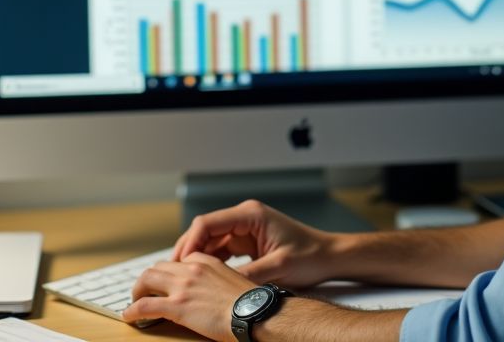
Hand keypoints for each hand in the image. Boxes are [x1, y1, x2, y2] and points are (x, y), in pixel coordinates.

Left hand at [125, 252, 255, 340]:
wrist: (255, 313)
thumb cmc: (251, 303)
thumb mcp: (235, 281)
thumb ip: (218, 280)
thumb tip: (212, 293)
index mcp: (206, 261)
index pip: (179, 260)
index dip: (170, 272)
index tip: (168, 282)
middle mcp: (191, 269)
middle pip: (159, 267)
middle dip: (150, 279)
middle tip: (147, 290)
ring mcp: (182, 286)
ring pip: (146, 280)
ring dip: (137, 290)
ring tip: (135, 301)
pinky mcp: (176, 306)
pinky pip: (144, 306)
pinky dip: (132, 310)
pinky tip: (128, 316)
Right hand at [174, 199, 338, 286]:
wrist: (329, 257)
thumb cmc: (310, 257)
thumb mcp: (277, 268)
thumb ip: (247, 275)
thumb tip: (219, 287)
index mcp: (250, 215)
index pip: (207, 223)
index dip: (189, 243)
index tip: (179, 264)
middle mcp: (244, 218)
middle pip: (204, 231)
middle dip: (188, 251)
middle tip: (173, 273)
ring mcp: (245, 229)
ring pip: (210, 241)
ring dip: (197, 258)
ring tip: (182, 278)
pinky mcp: (247, 241)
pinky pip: (221, 250)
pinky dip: (210, 262)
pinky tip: (201, 278)